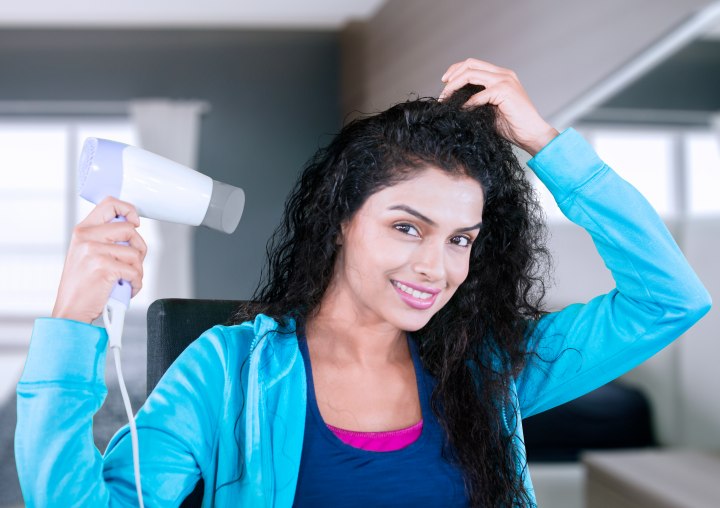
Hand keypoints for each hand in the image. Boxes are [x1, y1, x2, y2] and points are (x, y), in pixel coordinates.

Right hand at [52, 197, 146, 323]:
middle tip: (133, 262)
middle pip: (129, 229)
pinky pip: (135, 271)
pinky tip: (126, 288)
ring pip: (135, 253)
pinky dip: (136, 283)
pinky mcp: (104, 267)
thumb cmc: (82, 286)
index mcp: (83, 231)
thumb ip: (104, 238)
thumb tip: (131, 228)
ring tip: (126, 279)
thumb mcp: (86, 254)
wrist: (71, 310)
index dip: (128, 209)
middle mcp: (86, 237)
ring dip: (138, 270)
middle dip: (139, 248)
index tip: (135, 222)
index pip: (109, 204)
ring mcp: (94, 252)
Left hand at [439, 58, 558, 154]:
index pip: (472, 64)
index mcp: (500, 75)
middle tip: (442, 93)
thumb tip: (453, 102)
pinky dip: (467, 103)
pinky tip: (462, 112)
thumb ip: (475, 100)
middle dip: (451, 77)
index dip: (455, 71)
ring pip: (470, 74)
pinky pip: (478, 95)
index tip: (444, 83)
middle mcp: (503, 73)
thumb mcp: (489, 109)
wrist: (531, 135)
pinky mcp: (505, 91)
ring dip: (454, 87)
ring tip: (446, 100)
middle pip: (469, 64)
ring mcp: (504, 80)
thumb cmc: (511, 126)